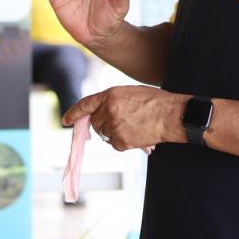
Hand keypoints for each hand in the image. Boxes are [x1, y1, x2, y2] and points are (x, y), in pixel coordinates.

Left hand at [62, 86, 184, 150]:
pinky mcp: (120, 140)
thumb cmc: (156, 102)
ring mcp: (113, 126)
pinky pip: (115, 144)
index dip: (74, 113)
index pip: (86, 104)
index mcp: (110, 94)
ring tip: (133, 126)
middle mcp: (108, 109)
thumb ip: (113, 100)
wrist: (172, 115)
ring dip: (113, 133)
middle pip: (95, 122)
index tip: (66, 120)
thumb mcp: (131, 93)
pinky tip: (137, 135)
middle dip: (103, 124)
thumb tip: (103, 113)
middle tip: (121, 122)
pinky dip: (123, 142)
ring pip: (104, 135)